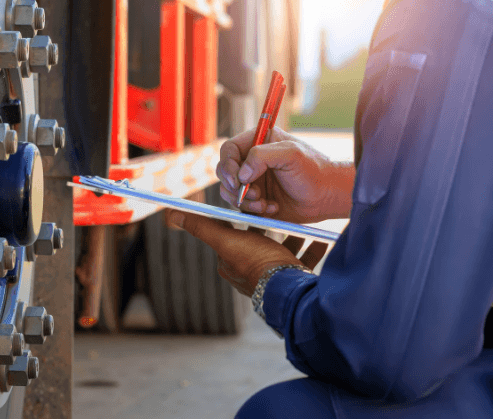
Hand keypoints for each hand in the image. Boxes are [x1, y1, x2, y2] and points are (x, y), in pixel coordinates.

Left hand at [166, 210, 304, 295]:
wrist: (288, 289)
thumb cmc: (255, 262)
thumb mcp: (226, 239)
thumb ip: (201, 226)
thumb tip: (172, 214)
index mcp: (232, 262)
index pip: (236, 233)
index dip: (246, 218)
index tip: (258, 204)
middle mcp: (250, 272)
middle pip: (261, 241)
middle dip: (274, 226)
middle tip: (284, 211)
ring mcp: (272, 277)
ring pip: (283, 251)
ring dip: (294, 237)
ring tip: (303, 224)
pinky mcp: (293, 281)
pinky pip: (302, 262)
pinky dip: (310, 249)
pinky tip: (320, 239)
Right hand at [216, 127, 354, 222]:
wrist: (327, 197)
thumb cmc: (314, 170)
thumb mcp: (291, 154)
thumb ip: (262, 156)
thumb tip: (241, 174)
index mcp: (259, 142)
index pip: (229, 150)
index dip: (228, 165)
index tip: (237, 180)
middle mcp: (252, 161)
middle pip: (224, 171)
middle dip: (234, 186)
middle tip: (254, 194)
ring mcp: (253, 181)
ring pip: (230, 191)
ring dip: (244, 201)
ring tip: (264, 203)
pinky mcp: (256, 199)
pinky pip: (242, 206)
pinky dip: (253, 210)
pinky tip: (272, 208)